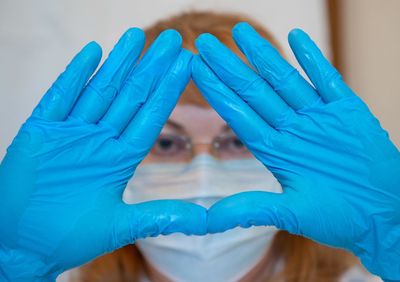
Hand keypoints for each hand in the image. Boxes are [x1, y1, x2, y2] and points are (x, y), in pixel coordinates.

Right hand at [0, 28, 205, 280]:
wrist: (22, 246)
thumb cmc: (69, 238)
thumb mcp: (121, 226)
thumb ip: (161, 216)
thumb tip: (206, 219)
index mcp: (120, 159)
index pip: (151, 116)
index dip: (169, 90)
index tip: (187, 64)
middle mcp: (99, 141)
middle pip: (130, 97)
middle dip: (151, 67)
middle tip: (172, 39)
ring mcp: (70, 133)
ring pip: (99, 89)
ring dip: (118, 63)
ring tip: (137, 36)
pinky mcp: (40, 131)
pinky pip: (59, 97)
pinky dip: (75, 75)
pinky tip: (94, 51)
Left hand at [192, 22, 399, 280]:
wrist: (385, 215)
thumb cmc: (340, 218)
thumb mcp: (291, 214)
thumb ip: (251, 208)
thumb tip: (207, 220)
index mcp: (276, 151)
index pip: (238, 114)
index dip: (216, 91)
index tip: (195, 69)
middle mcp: (292, 130)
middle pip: (254, 91)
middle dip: (229, 66)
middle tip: (204, 41)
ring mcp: (318, 118)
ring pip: (285, 79)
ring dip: (264, 55)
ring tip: (240, 32)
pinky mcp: (348, 111)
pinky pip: (328, 80)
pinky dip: (313, 59)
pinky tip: (295, 37)